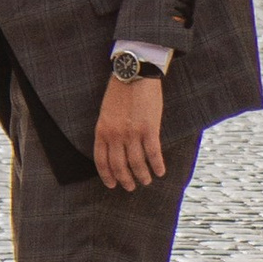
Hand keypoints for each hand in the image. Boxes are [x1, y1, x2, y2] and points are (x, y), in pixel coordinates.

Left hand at [94, 71, 168, 191]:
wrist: (134, 74)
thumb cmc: (119, 91)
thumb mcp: (105, 113)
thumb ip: (108, 131)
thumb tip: (113, 150)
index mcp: (102, 131)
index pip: (102, 161)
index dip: (107, 176)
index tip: (112, 184)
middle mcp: (115, 135)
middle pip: (119, 166)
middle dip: (125, 180)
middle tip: (131, 187)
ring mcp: (132, 133)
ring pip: (137, 163)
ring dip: (142, 175)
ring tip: (146, 181)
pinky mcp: (149, 129)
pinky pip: (153, 154)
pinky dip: (157, 165)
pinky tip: (160, 172)